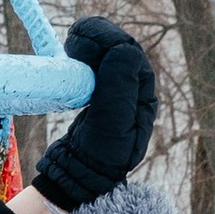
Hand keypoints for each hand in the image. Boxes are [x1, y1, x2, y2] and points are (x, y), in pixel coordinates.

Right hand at [31, 15, 158, 213]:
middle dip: (99, 38)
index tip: (78, 40)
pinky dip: (84, 55)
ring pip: (108, 56)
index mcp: (143, 98)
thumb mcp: (111, 123)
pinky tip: (71, 56)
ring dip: (91, 43)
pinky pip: (95, 65)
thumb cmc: (98, 154)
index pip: (130, 57)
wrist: (78, 176)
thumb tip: (122, 46)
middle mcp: (133, 93)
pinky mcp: (97, 96)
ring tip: (72, 43)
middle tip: (73, 37)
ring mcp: (115, 94)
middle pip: (120, 52)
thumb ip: (118, 86)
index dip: (107, 41)